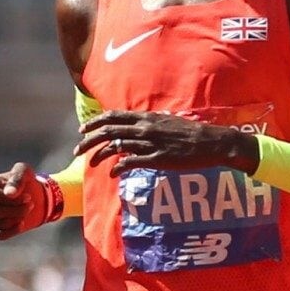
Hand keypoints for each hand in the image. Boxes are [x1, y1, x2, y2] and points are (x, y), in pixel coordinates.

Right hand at [0, 163, 45, 241]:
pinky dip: (11, 231)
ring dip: (16, 219)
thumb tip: (9, 193)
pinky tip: (21, 224)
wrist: (32, 197)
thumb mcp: (24, 172)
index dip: (12, 200)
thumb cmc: (25, 181)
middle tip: (29, 205)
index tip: (27, 197)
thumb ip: (17, 178)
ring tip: (26, 212)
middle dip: (15, 210)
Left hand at [73, 110, 258, 172]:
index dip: (95, 122)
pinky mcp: (157, 159)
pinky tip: (113, 174)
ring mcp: (151, 143)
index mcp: (147, 117)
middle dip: (89, 140)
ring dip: (100, 156)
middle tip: (77, 150)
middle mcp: (145, 128)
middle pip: (109, 130)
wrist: (211, 141)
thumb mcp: (166, 122)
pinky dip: (118, 168)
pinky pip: (131, 162)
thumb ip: (148, 125)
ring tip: (92, 165)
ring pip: (116, 146)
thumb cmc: (190, 133)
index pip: (114, 116)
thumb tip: (133, 128)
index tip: (82, 130)